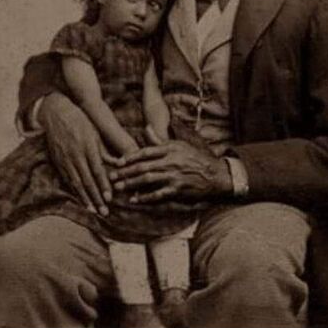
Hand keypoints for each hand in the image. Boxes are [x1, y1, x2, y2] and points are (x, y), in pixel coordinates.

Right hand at [39, 93, 124, 214]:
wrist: (57, 114)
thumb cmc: (81, 121)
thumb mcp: (96, 132)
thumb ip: (104, 150)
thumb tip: (118, 164)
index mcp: (88, 147)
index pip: (98, 170)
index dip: (104, 186)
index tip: (110, 198)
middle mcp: (76, 155)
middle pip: (87, 181)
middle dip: (96, 198)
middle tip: (104, 212)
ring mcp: (65, 159)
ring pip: (76, 183)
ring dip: (85, 198)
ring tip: (93, 210)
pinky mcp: (58, 161)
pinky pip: (67, 179)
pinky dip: (74, 191)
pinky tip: (80, 199)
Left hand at [109, 141, 231, 203]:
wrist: (215, 174)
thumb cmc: (195, 158)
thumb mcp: (179, 145)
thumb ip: (160, 139)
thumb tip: (145, 128)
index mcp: (170, 149)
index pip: (145, 152)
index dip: (130, 157)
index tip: (118, 163)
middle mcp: (170, 161)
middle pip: (143, 166)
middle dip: (125, 172)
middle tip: (112, 177)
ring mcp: (174, 176)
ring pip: (147, 180)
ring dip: (131, 184)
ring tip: (119, 187)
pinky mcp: (177, 190)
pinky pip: (158, 194)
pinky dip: (145, 197)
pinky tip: (135, 199)